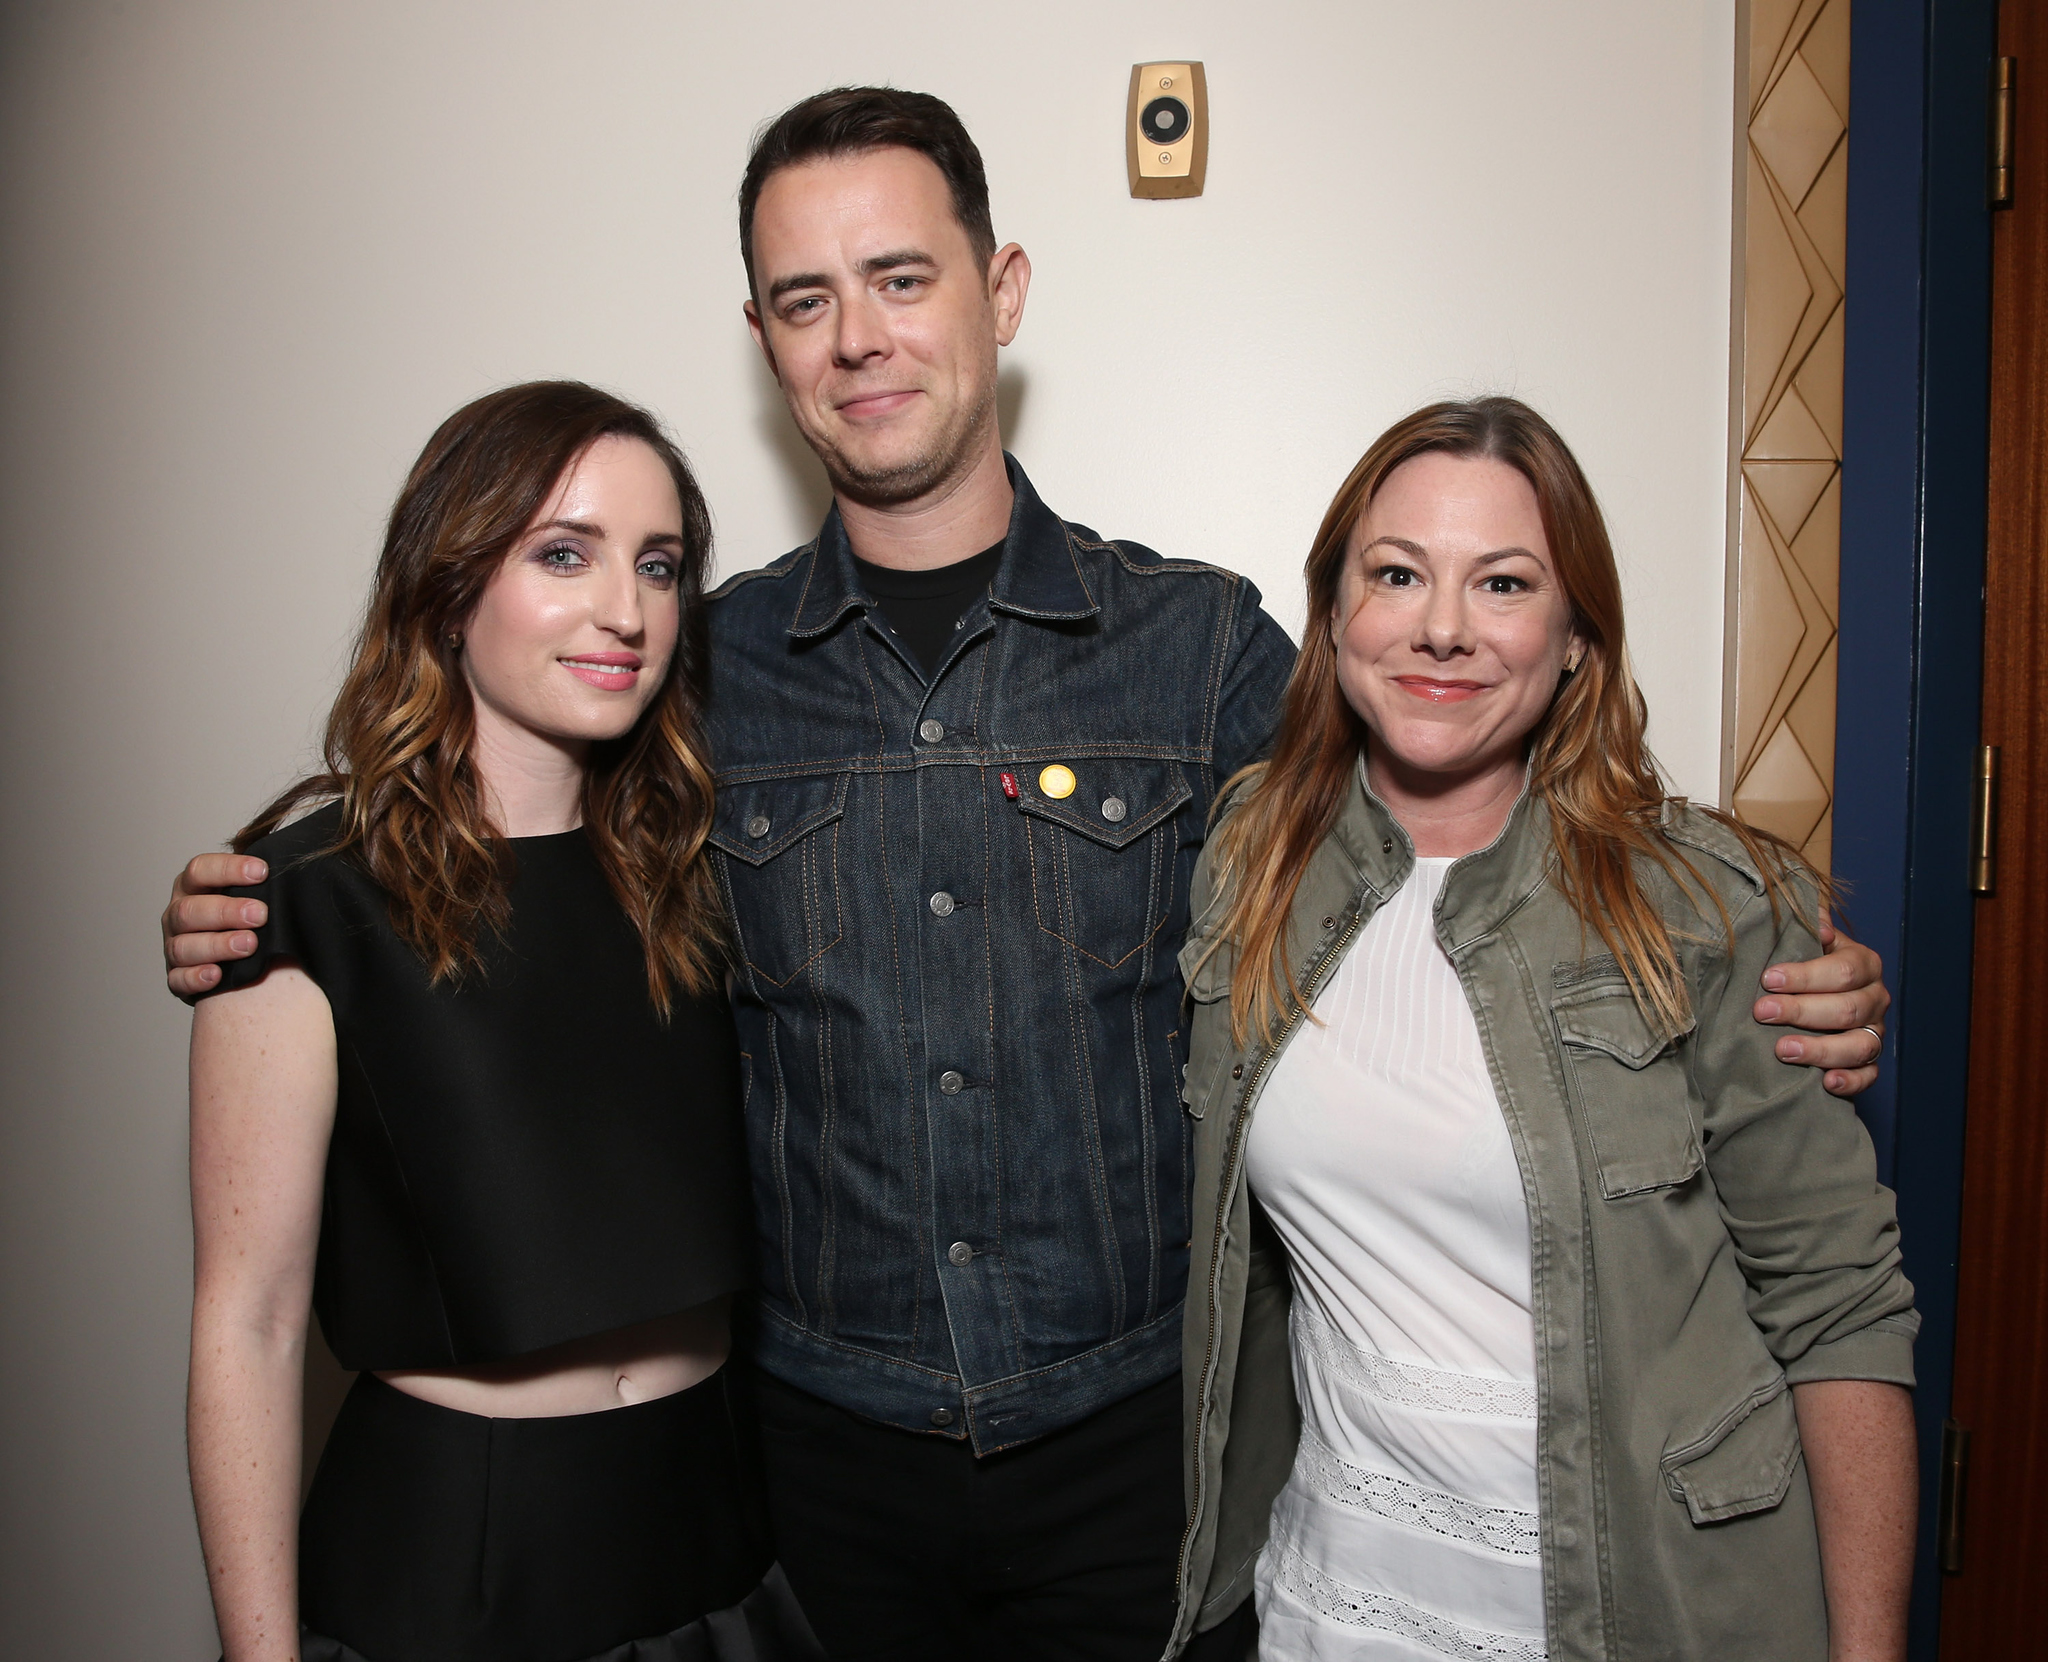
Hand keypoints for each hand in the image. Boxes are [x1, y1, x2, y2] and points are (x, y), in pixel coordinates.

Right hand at [164, 852, 268, 1000]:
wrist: (242, 961)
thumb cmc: (247, 916)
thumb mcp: (253, 890)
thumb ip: (260, 871)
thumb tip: (282, 846)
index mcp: (194, 887)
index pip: (199, 870)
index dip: (228, 869)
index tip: (263, 872)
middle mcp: (178, 914)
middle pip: (190, 909)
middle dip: (226, 911)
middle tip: (260, 914)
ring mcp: (175, 946)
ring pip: (183, 945)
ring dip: (217, 944)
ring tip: (249, 945)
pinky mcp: (176, 978)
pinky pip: (178, 979)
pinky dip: (195, 977)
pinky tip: (217, 976)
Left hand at [1751, 909, 1888, 1098]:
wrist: (1809, 994)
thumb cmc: (1801, 966)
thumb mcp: (1803, 939)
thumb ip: (1805, 926)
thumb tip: (1816, 920)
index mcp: (1863, 964)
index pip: (1843, 970)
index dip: (1806, 975)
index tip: (1768, 979)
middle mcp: (1875, 998)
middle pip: (1849, 1008)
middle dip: (1802, 1011)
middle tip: (1763, 1012)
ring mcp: (1875, 1031)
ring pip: (1860, 1045)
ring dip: (1821, 1049)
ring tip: (1782, 1050)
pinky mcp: (1869, 1062)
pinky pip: (1869, 1076)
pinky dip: (1850, 1081)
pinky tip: (1826, 1082)